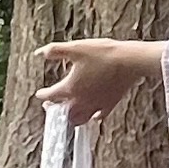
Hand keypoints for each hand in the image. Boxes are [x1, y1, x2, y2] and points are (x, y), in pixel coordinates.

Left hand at [38, 36, 162, 122]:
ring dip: (71, 118)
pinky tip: (93, 114)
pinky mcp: (109, 105)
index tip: (39, 94)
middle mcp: (81, 100)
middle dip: (54, 110)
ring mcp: (96, 105)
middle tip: (50, 106)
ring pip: (79, 119)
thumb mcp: (76, 47)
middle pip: (63, 112)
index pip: (51, 95)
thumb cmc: (103, 53)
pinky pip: (99, 116)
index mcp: (70, 87)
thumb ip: (55, 50)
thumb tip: (39, 52)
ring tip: (68, 114)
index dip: (43, 94)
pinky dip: (93, 117)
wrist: (130, 61)